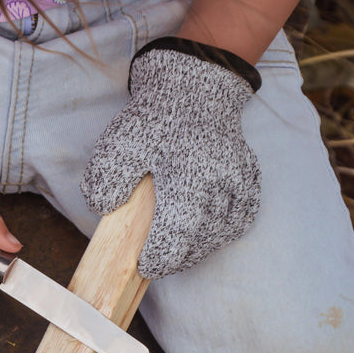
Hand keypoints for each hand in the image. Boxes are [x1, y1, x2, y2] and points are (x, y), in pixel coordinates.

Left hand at [80, 37, 261, 279]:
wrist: (191, 86)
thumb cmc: (154, 118)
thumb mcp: (118, 142)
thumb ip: (106, 176)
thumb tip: (105, 207)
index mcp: (188, 171)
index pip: (178, 231)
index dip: (161, 257)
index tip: (146, 266)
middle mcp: (220, 178)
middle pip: (202, 238)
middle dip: (177, 257)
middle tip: (155, 263)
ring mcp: (239, 177)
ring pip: (224, 231)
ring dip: (200, 248)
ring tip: (177, 252)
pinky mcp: (248, 176)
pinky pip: (242, 216)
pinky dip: (224, 231)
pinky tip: (205, 235)